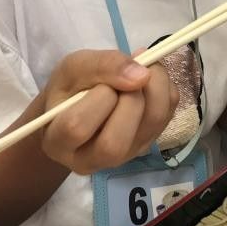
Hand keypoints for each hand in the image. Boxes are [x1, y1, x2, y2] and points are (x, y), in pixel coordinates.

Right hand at [41, 49, 178, 174]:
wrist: (80, 106)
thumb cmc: (69, 90)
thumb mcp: (72, 68)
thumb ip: (100, 66)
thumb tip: (141, 75)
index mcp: (58, 143)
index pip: (76, 127)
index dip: (97, 97)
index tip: (102, 81)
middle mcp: (91, 160)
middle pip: (114, 143)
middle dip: (128, 98)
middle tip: (125, 77)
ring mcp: (124, 156)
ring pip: (150, 127)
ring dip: (153, 89)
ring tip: (141, 71)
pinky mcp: (147, 144)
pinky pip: (167, 115)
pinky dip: (165, 90)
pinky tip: (148, 81)